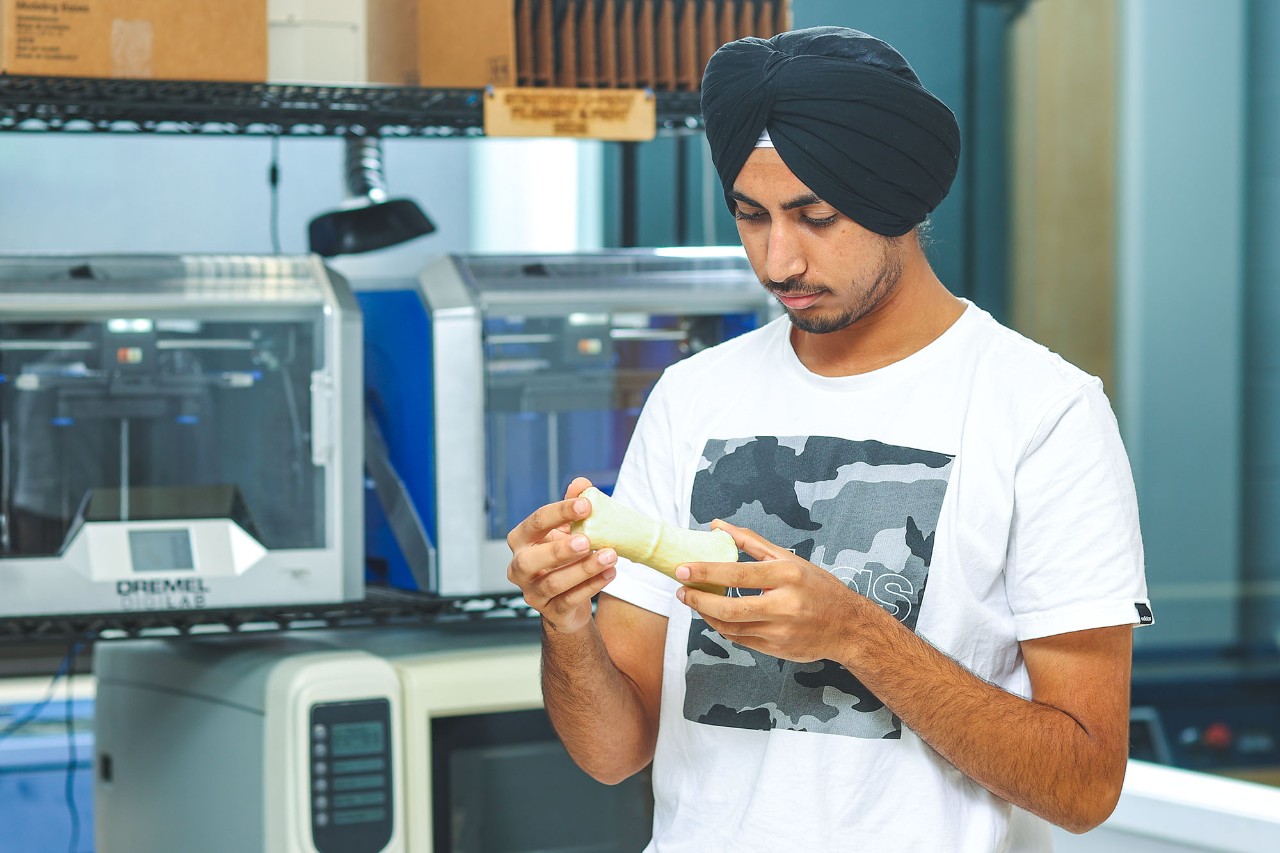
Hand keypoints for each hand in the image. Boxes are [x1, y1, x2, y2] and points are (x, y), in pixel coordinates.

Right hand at [506, 477, 617, 633]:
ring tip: (610, 556)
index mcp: (521, 541)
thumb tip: (581, 484)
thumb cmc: (565, 557)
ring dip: (584, 569)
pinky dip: (592, 586)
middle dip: (560, 550)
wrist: (567, 599)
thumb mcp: (567, 530)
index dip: (559, 512)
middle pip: (532, 560)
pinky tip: (610, 573)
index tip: (586, 505)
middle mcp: (519, 567)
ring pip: (554, 583)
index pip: (536, 523)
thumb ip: (573, 506)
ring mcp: (532, 592)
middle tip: (588, 541)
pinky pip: (570, 600)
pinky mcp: (550, 611)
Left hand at [673, 520, 864, 662]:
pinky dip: (723, 628)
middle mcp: (784, 605)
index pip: (738, 574)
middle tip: (681, 591)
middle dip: (699, 601)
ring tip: (694, 601)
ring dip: (707, 615)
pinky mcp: (777, 650)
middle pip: (730, 608)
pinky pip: (740, 640)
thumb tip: (717, 526)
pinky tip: (714, 616)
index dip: (706, 572)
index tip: (682, 569)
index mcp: (787, 576)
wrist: (848, 627)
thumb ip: (750, 542)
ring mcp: (780, 631)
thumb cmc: (816, 587)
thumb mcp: (788, 559)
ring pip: (731, 627)